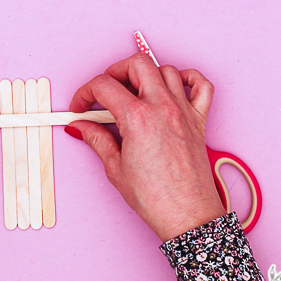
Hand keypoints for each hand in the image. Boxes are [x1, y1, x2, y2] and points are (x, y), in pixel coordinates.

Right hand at [67, 53, 225, 241]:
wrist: (187, 216)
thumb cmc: (154, 198)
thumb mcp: (115, 168)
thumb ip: (96, 139)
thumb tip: (80, 126)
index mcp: (138, 118)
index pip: (104, 85)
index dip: (84, 93)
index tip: (80, 107)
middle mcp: (163, 106)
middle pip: (136, 64)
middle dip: (114, 72)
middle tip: (103, 92)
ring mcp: (184, 110)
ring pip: (166, 69)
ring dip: (145, 76)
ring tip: (133, 94)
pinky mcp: (199, 120)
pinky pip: (201, 84)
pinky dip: (187, 78)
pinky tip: (172, 89)